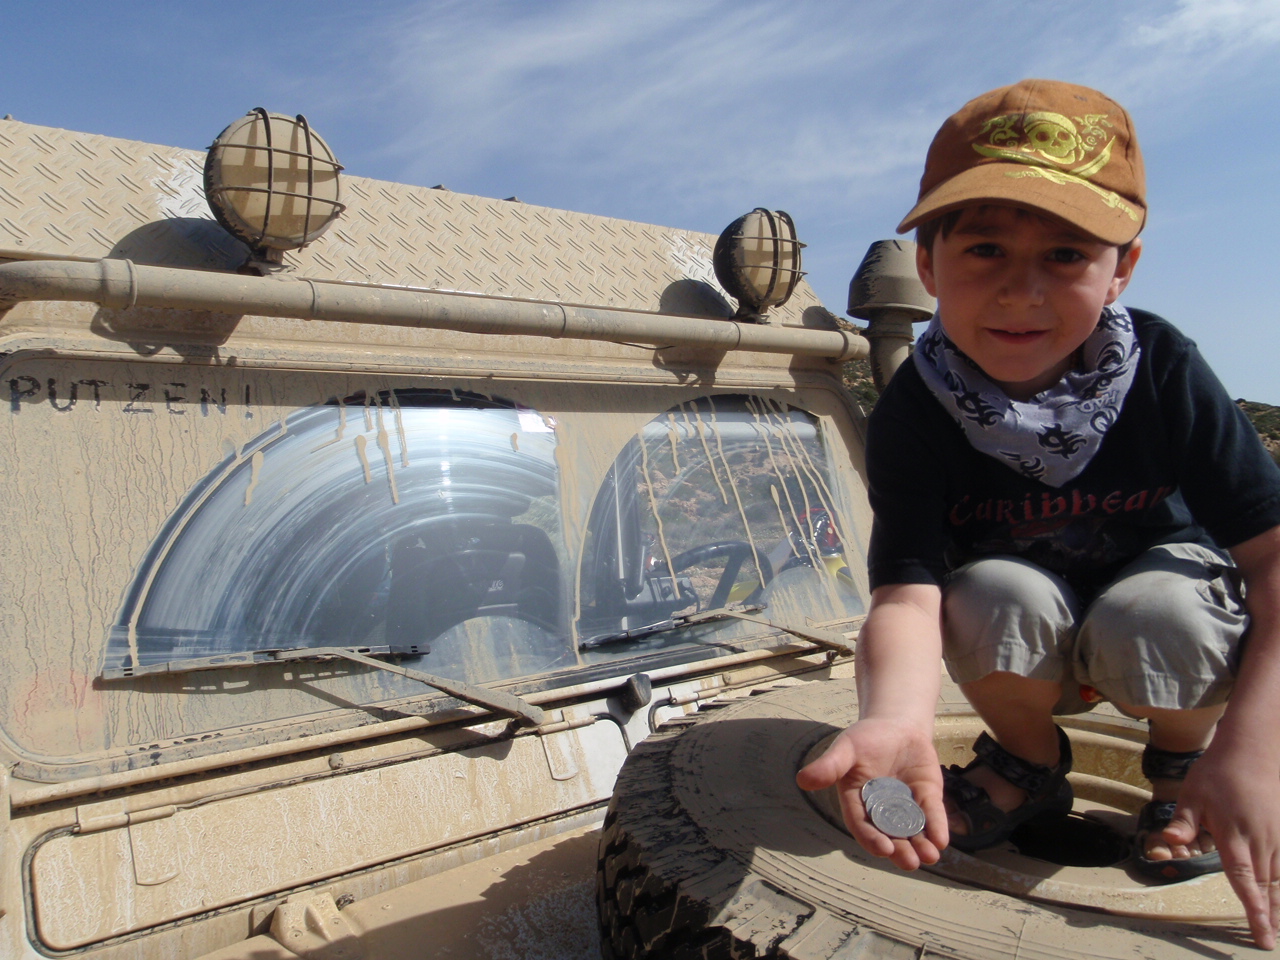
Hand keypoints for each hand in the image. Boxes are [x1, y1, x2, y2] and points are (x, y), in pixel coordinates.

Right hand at [796, 716, 946, 869]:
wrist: (896, 725)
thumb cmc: (866, 738)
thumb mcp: (846, 748)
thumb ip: (829, 766)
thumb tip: (802, 780)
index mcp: (857, 802)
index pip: (862, 825)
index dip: (872, 838)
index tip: (883, 849)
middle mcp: (881, 811)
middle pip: (890, 835)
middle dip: (900, 851)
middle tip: (909, 862)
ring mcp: (905, 806)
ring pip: (913, 832)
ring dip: (921, 846)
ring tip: (929, 856)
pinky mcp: (926, 798)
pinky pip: (931, 815)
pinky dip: (936, 827)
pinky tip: (941, 840)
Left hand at [1163, 746, 1279, 949]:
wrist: (1252, 749)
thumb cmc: (1218, 773)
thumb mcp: (1192, 794)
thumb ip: (1184, 822)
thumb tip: (1170, 841)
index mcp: (1235, 834)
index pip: (1244, 877)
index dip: (1252, 905)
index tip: (1259, 928)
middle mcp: (1260, 839)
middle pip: (1266, 884)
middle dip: (1268, 914)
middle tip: (1268, 941)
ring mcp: (1276, 834)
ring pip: (1279, 876)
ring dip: (1278, 901)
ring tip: (1275, 926)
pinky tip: (1279, 894)